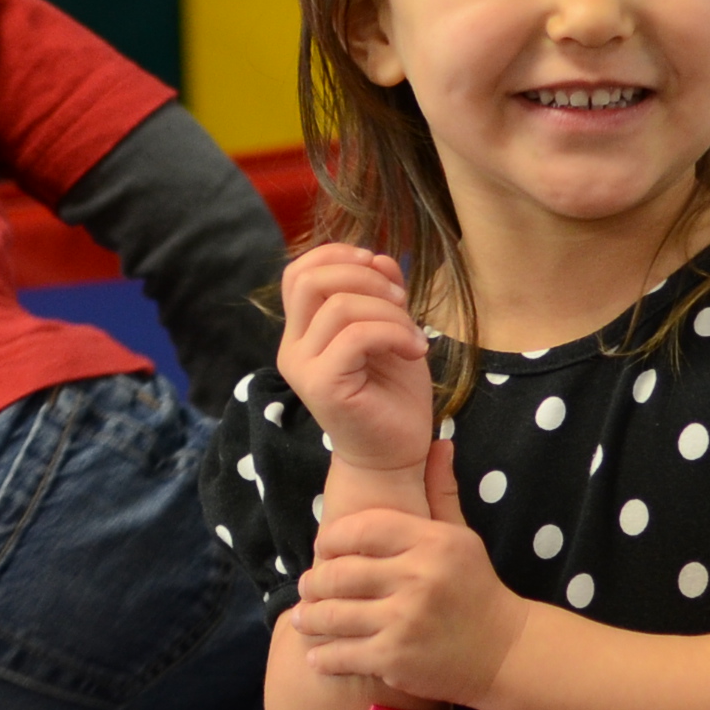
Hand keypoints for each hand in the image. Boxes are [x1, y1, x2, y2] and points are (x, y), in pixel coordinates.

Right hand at [276, 246, 434, 478]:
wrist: (396, 454)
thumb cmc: (392, 396)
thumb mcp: (390, 330)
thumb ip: (380, 293)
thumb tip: (379, 257)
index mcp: (303, 332)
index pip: (298, 272)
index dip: (337, 255)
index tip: (378, 264)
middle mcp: (294, 348)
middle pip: (308, 279)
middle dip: (363, 276)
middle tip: (400, 301)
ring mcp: (304, 368)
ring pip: (339, 306)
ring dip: (388, 311)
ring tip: (412, 335)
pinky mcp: (323, 386)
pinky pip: (356, 336)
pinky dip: (394, 333)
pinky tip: (415, 349)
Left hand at [291, 440, 526, 705]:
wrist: (504, 653)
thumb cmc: (475, 589)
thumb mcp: (461, 537)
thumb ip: (440, 493)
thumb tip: (438, 442)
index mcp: (432, 542)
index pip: (363, 528)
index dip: (332, 538)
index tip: (324, 548)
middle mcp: (417, 577)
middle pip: (339, 573)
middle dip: (314, 582)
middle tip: (307, 587)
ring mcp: (404, 620)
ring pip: (333, 615)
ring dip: (310, 618)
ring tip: (304, 618)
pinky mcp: (395, 659)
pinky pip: (341, 654)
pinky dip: (324, 656)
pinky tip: (319, 654)